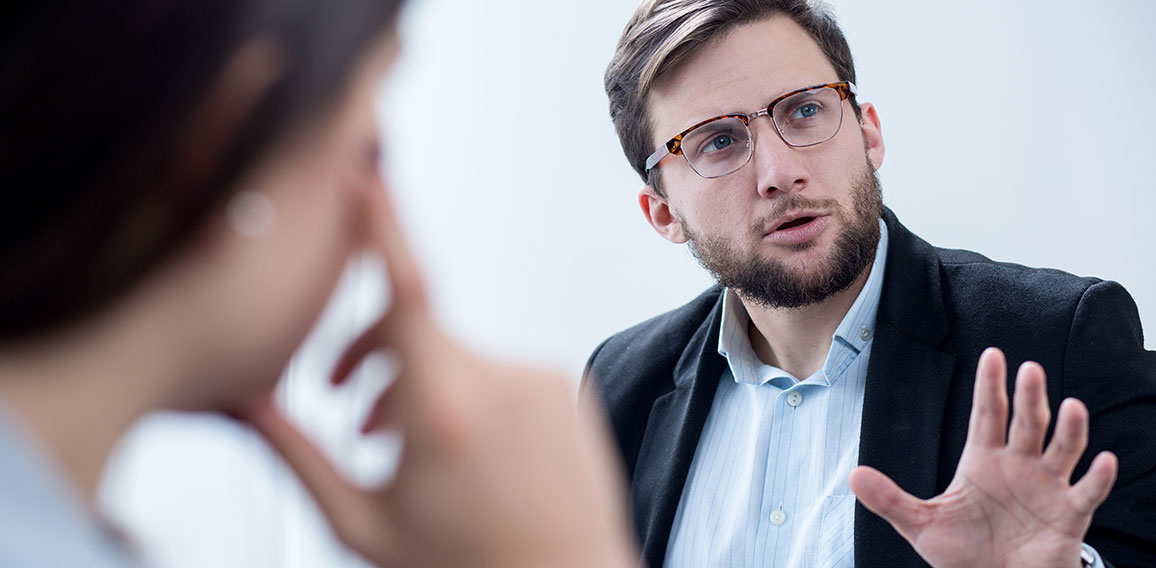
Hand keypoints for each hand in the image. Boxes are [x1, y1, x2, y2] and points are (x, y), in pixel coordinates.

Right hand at [240, 180, 636, 567]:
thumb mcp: (362, 523)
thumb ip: (296, 454)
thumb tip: (245, 402)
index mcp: (444, 409)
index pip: (406, 289)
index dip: (382, 225)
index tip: (364, 175)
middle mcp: (500, 380)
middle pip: (416, 327)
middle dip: (371, 353)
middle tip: (343, 401)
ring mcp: (542, 378)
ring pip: (456, 352)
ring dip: (421, 382)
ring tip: (405, 444)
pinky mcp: (565, 384)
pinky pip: (497, 369)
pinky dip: (469, 393)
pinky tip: (468, 450)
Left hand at [849, 347, 1116, 567]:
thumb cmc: (962, 552)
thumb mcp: (921, 524)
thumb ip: (889, 499)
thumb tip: (852, 477)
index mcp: (983, 460)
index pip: (987, 414)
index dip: (990, 385)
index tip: (993, 354)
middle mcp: (1019, 465)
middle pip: (1027, 423)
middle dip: (1029, 397)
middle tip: (1028, 369)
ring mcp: (1047, 488)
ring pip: (1063, 449)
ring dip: (1070, 429)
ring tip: (1072, 406)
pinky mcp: (1069, 515)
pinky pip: (1087, 492)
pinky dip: (1098, 478)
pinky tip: (1105, 460)